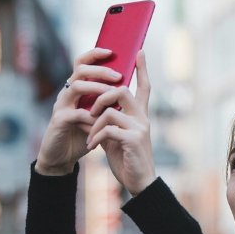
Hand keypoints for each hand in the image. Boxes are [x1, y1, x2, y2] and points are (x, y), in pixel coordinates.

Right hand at [34, 48, 123, 174]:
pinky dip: (90, 116)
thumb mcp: (98, 114)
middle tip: (118, 76)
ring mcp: (61, 105)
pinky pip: (75, 113)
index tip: (112, 51)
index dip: (95, 53)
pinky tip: (101, 121)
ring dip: (96, 89)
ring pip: (76, 86)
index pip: (82, 62)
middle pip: (80, 70)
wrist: (63, 155)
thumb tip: (128, 87)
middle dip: (101, 70)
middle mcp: (67, 92)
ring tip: (111, 95)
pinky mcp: (58, 120)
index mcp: (77, 88)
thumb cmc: (82, 133)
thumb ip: (107, 101)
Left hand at [87, 51, 155, 194]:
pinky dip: (95, 136)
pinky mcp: (133, 140)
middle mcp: (143, 118)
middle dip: (102, 95)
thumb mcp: (116, 136)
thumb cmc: (127, 159)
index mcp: (140, 115)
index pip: (144, 87)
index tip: (140, 51)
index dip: (142, 69)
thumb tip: (97, 109)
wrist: (139, 182)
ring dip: (94, 122)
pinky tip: (92, 146)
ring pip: (110, 110)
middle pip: (122, 90)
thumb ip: (111, 120)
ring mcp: (139, 128)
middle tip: (90, 111)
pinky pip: (108, 129)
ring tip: (90, 135)